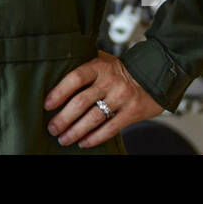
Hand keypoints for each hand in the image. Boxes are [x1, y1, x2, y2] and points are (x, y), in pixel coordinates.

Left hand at [43, 49, 164, 147]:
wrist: (155, 75)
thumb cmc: (121, 70)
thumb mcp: (103, 61)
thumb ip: (84, 68)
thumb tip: (54, 78)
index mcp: (99, 66)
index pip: (75, 78)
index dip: (59, 92)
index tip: (47, 104)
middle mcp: (110, 81)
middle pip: (81, 101)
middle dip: (63, 118)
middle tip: (52, 128)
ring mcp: (122, 97)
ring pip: (94, 118)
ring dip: (75, 131)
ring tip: (64, 139)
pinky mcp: (131, 112)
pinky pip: (110, 129)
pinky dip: (94, 138)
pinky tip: (83, 142)